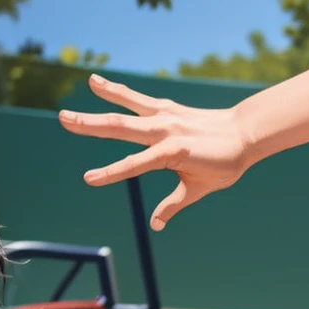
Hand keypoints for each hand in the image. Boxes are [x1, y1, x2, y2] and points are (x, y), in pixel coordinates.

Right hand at [62, 77, 252, 230]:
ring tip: (83, 85)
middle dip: (91, 125)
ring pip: (128, 107)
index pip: (135, 165)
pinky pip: (137, 99)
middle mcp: (166, 131)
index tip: (88, 179)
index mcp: (173, 153)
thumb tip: (155, 226)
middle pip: (122, 128)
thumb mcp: (200, 189)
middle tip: (64, 119)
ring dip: (103, 96)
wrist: (244, 132)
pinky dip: (118, 91)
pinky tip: (96, 83)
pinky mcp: (166, 107)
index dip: (112, 173)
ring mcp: (166, 116)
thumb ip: (174, 205)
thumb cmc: (224, 163)